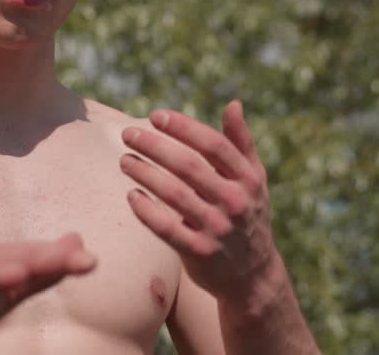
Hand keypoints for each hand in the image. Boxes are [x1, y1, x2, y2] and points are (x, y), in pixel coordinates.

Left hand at [120, 100, 281, 301]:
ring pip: (174, 195)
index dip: (183, 127)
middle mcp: (235, 201)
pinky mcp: (200, 252)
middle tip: (128, 134)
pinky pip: (167, 228)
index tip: (155, 115)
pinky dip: (147, 211)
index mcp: (248, 178)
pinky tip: (132, 195)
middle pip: (189, 166)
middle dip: (155, 146)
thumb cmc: (247, 214)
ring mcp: (218, 228)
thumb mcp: (253, 179)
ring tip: (125, 161)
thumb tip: (233, 104)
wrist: (252, 274)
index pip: (213, 145)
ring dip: (145, 174)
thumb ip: (241, 143)